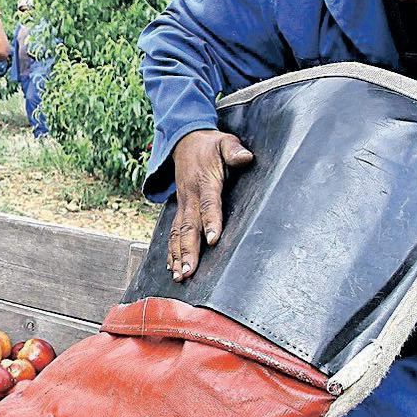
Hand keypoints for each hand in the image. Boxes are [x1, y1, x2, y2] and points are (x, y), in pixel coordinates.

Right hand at [168, 130, 253, 281]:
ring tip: (179, 275)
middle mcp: (190, 196)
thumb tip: (246, 158)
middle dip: (188, 250)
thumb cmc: (210, 145)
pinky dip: (171, 250)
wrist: (185, 140)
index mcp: (204, 181)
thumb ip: (234, 150)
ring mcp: (182, 203)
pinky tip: (172, 267)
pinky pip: (173, 231)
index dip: (211, 221)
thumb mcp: (225, 141)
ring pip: (178, 232)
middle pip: (189, 226)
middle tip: (189, 271)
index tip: (213, 240)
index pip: (208, 204)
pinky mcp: (180, 208)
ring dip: (177, 255)